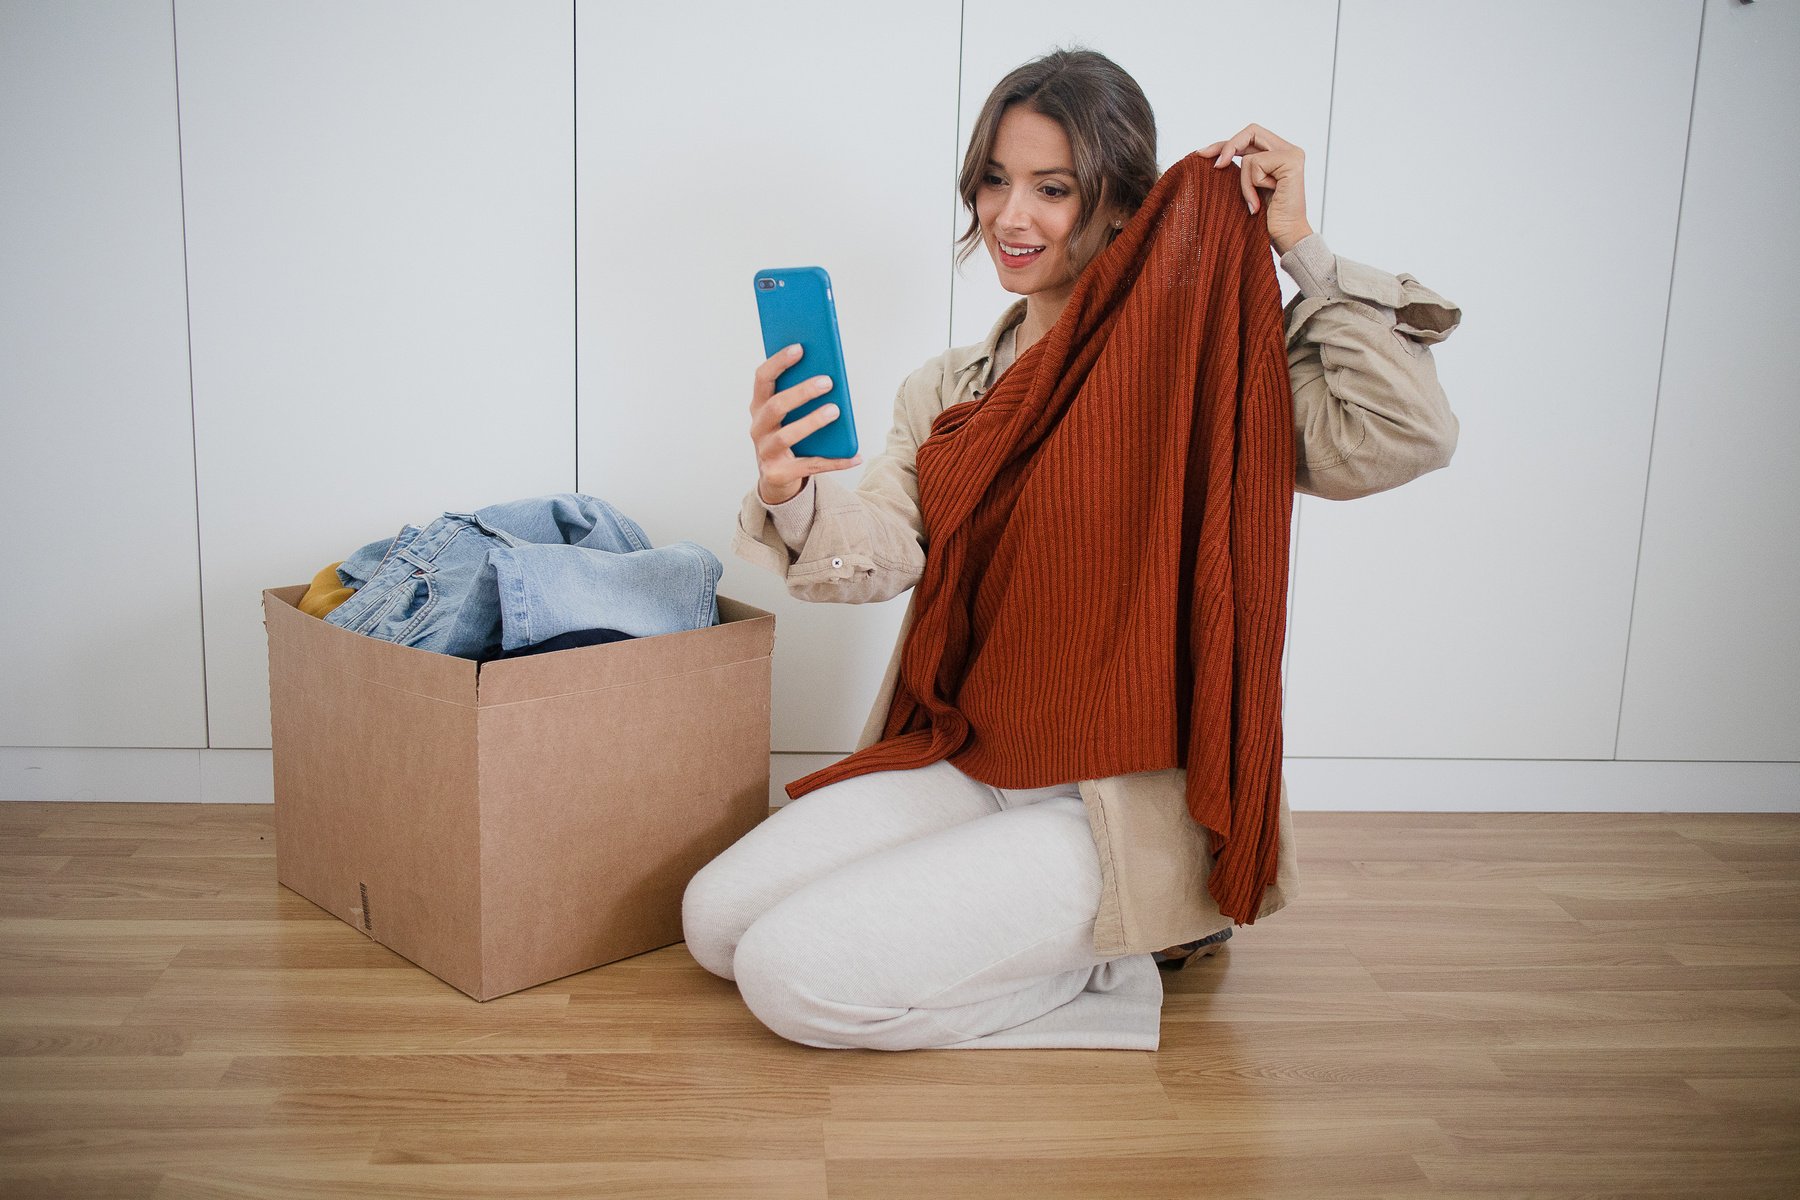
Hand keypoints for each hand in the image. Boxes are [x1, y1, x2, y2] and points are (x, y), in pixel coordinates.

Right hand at [749, 344, 861, 505]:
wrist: (777, 476)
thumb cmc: (788, 432)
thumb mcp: (789, 412)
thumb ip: (800, 392)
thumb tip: (830, 374)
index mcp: (759, 405)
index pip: (762, 378)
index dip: (779, 362)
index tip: (800, 348)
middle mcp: (758, 427)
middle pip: (775, 406)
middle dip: (801, 392)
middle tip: (828, 381)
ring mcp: (765, 452)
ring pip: (787, 436)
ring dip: (812, 422)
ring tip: (835, 411)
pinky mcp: (778, 473)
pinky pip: (810, 465)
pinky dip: (835, 461)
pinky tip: (856, 455)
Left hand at [1197, 124, 1314, 255]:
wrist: (1284, 239)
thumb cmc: (1265, 220)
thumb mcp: (1249, 187)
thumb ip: (1242, 168)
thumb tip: (1211, 154)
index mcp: (1280, 153)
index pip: (1250, 136)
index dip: (1226, 143)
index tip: (1202, 154)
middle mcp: (1289, 150)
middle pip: (1251, 131)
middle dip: (1228, 147)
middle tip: (1216, 167)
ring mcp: (1292, 155)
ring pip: (1248, 156)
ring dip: (1243, 183)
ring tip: (1253, 204)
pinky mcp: (1291, 162)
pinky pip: (1254, 164)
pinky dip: (1250, 186)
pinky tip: (1259, 203)